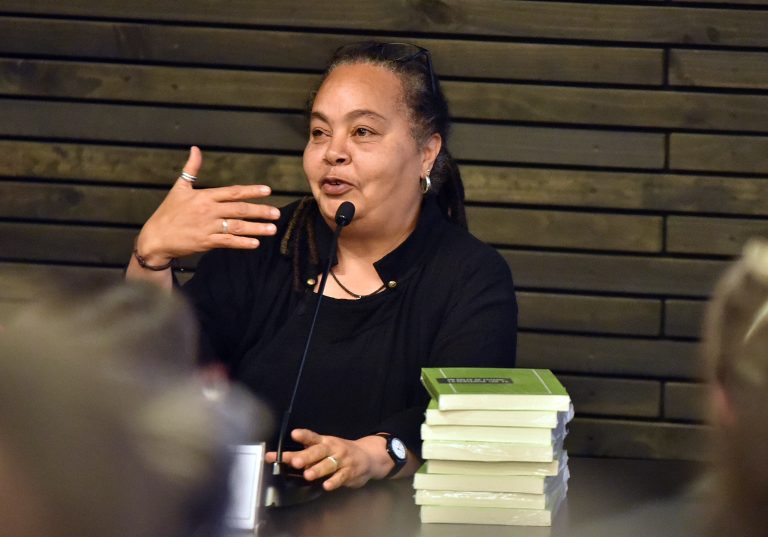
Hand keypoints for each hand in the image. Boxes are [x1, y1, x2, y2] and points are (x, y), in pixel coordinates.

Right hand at [135, 146, 280, 263]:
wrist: (155, 238)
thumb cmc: (168, 212)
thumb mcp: (179, 188)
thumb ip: (191, 169)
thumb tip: (195, 149)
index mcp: (204, 196)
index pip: (232, 192)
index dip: (251, 190)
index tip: (267, 191)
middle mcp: (208, 211)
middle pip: (239, 209)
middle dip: (260, 211)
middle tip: (277, 213)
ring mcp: (207, 227)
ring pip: (236, 227)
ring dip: (256, 228)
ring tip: (272, 229)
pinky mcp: (205, 242)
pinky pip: (227, 242)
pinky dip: (242, 243)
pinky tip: (255, 243)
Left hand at [265, 429, 391, 490]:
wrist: (368, 456)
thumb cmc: (340, 452)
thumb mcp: (325, 448)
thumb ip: (307, 454)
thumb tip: (289, 459)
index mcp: (324, 441)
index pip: (312, 437)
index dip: (303, 436)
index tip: (294, 434)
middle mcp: (333, 449)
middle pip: (318, 451)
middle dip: (306, 456)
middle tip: (295, 461)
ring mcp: (342, 460)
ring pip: (329, 465)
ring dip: (318, 469)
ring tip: (307, 475)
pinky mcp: (350, 472)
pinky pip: (341, 477)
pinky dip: (334, 481)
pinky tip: (327, 486)